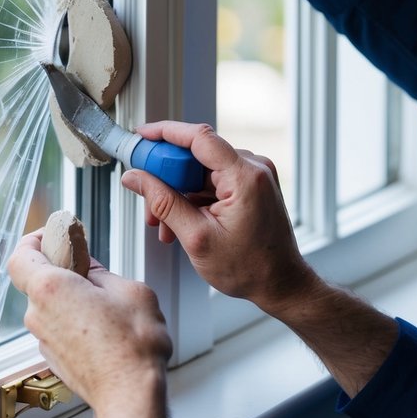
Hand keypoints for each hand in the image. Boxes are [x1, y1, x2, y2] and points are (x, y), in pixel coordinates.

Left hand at [7, 230, 171, 413]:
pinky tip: (99, 323)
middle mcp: (38, 314)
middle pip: (35, 280)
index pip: (20, 254)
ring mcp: (43, 339)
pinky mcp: (53, 357)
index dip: (34, 240)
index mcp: (51, 289)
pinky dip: (71, 318)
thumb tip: (89, 266)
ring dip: (67, 295)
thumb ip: (101, 272)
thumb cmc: (131, 345)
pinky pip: (56, 326)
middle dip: (58, 268)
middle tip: (85, 263)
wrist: (130, 394)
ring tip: (100, 298)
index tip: (53, 235)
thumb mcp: (127, 289)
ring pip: (47, 304)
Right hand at [120, 121, 312, 314]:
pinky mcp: (251, 186)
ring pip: (201, 171)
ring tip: (163, 223)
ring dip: (178, 193)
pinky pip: (213, 181)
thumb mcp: (197, 238)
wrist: (281, 284)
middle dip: (166, 177)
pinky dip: (193, 197)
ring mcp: (254, 176)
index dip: (165, 132)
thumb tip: (135, 178)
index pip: (199, 137)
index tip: (142, 136)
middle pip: (196, 156)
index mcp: (245, 177)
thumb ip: (163, 203)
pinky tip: (180, 221)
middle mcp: (254, 168)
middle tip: (146, 198)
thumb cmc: (250, 268)